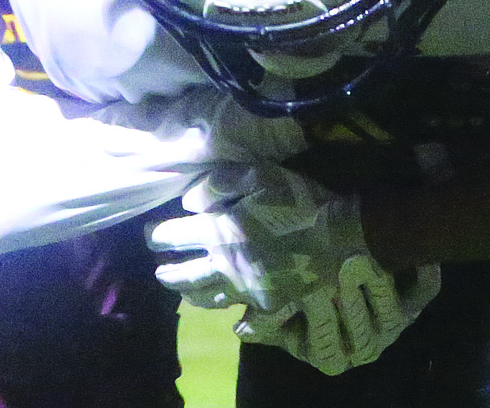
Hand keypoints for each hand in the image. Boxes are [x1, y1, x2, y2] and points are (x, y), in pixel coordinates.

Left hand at [147, 162, 438, 372]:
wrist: (339, 237)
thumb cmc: (297, 200)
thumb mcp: (256, 177)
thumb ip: (217, 185)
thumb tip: (189, 203)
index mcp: (220, 230)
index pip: (178, 236)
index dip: (160, 236)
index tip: (150, 236)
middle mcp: (227, 264)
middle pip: (187, 274)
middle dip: (168, 272)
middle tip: (157, 270)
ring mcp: (247, 287)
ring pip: (208, 297)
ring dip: (189, 294)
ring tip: (181, 292)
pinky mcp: (269, 302)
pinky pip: (239, 310)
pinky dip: (226, 310)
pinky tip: (225, 312)